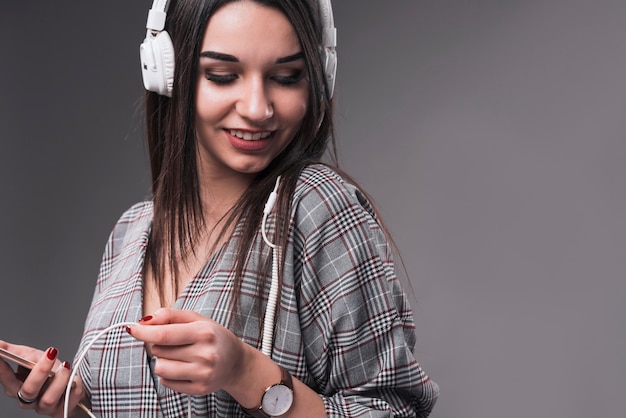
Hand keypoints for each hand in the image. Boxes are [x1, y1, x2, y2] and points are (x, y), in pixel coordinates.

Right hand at [0, 341, 86, 417]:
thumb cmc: (48, 372)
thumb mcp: (31, 357)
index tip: (2, 356)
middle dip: (40, 371)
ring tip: (66, 365)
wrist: (70, 385)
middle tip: (51, 353)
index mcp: (17, 387)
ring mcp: (44, 407)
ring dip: (59, 380)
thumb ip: (14, 352)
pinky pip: (68, 401)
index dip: (3, 369)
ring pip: (48, 399)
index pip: (7, 379)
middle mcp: (29, 400)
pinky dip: (74, 388)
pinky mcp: (61, 411)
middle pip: (28, 391)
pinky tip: (75, 380)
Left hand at [127, 308, 248, 395]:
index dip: (144, 332)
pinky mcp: (199, 389)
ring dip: (162, 360)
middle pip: (159, 350)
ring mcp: (202, 374)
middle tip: (176, 342)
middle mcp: (204, 354)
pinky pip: (166, 382)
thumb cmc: (213, 337)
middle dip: (160, 345)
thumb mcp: (197, 319)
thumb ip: (171, 315)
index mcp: (204, 333)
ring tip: (178, 356)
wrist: (236, 362)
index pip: (164, 335)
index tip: (132, 328)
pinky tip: (183, 368)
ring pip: (160, 368)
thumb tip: (145, 321)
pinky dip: (168, 374)